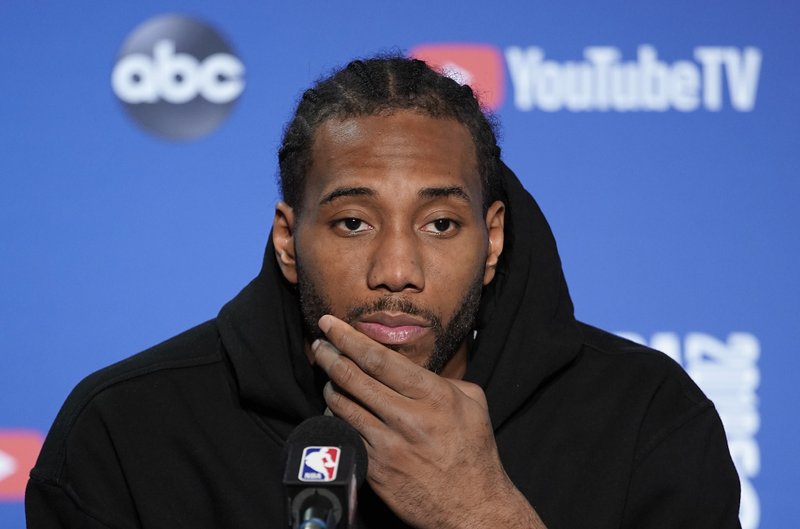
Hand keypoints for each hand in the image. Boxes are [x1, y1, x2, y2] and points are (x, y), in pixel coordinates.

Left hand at [312, 315, 545, 528]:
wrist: (473, 507)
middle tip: (319, 344)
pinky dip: (334, 418)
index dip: (348, 338)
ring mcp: (387, 446)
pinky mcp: (375, 470)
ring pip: (341, 405)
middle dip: (329, 355)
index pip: (378, 358)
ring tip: (329, 376)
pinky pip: (344, 435)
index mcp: (433, 396)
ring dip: (330, 386)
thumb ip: (443, 379)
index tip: (331, 324)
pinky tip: (334, 411)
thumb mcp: (472, 404)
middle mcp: (408, 418)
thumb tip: (413, 367)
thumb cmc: (474, 453)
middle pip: (352, 377)